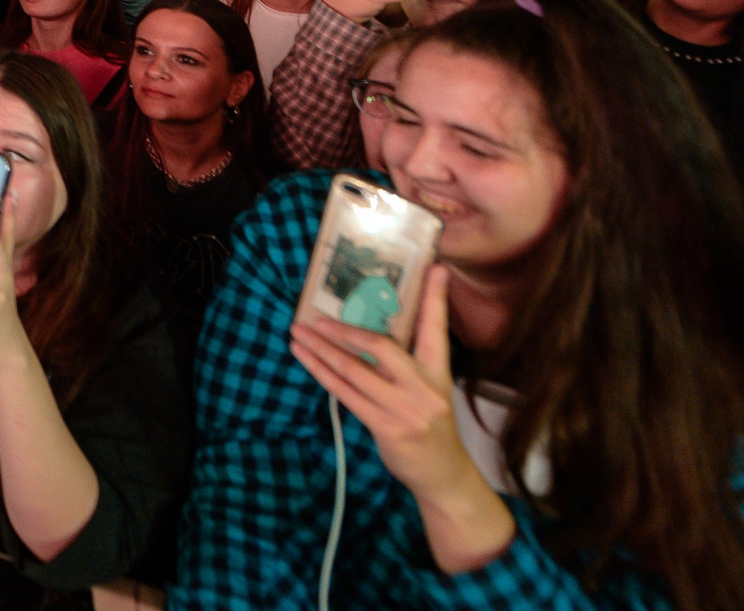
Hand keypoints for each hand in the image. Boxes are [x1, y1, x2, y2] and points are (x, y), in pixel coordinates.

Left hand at [290, 267, 503, 521]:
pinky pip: (346, 394)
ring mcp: (406, 409)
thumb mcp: (431, 391)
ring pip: (356, 370)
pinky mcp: (387, 427)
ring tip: (298, 331)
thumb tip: (370, 332)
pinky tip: (305, 357)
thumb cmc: (431, 427)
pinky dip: (322, 373)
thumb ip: (408, 365)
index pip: (437, 330)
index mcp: (439, 374)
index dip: (436, 298)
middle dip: (347, 330)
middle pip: (384, 347)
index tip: (435, 266)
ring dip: (322, 349)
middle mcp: (425, 389)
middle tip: (317, 316)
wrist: (444, 477)